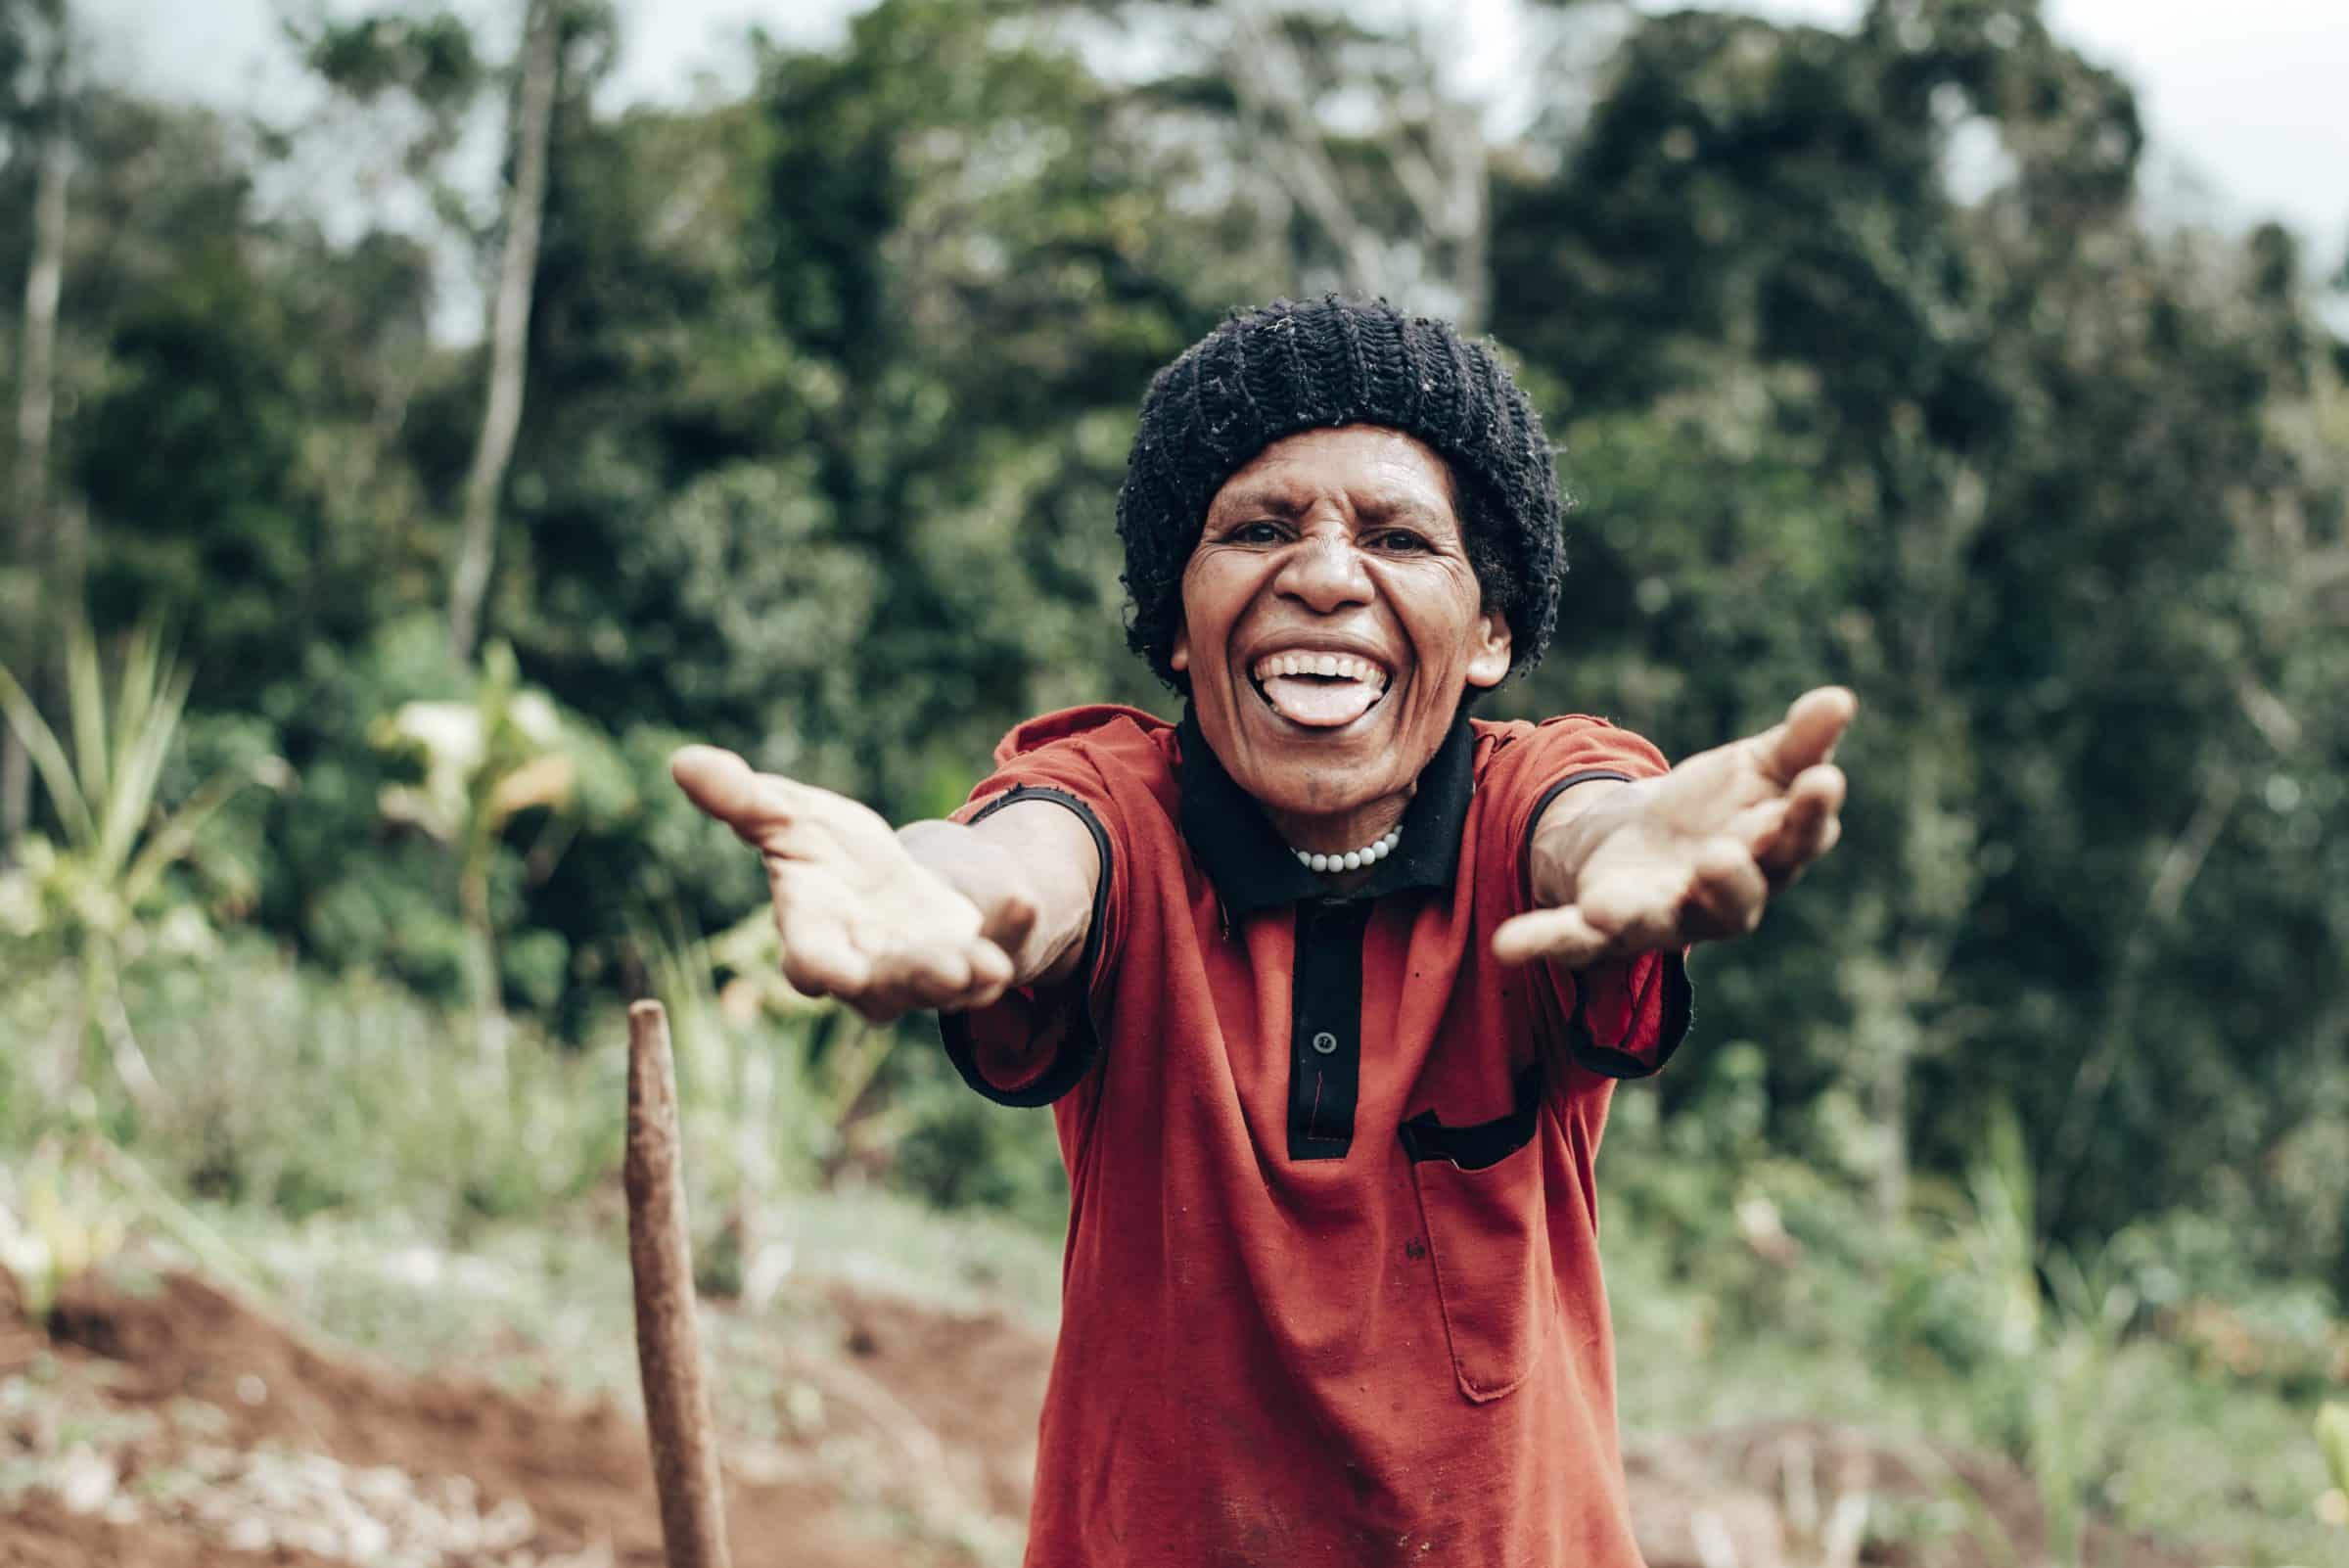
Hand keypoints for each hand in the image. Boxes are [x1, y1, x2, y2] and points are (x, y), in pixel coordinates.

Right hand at [669, 746, 1026, 1021]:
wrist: (899, 875)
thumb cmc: (829, 854)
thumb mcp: (790, 818)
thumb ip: (742, 800)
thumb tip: (680, 759)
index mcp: (816, 938)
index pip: (809, 964)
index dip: (817, 968)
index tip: (825, 970)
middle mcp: (868, 969)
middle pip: (882, 989)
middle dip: (910, 980)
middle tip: (941, 970)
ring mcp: (923, 973)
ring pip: (941, 989)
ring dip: (963, 979)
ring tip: (986, 966)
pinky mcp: (971, 959)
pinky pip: (995, 955)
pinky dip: (1009, 935)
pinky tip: (1022, 910)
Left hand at [1492, 687, 1853, 969]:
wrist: (1643, 836)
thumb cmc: (1718, 807)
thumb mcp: (1756, 768)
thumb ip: (1798, 742)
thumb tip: (1841, 698)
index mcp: (1767, 854)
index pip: (1796, 839)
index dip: (1809, 814)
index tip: (1821, 781)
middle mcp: (1720, 898)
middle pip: (1736, 898)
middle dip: (1730, 880)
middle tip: (1718, 856)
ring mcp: (1661, 916)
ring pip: (1655, 926)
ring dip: (1631, 918)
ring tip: (1606, 910)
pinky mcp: (1605, 927)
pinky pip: (1573, 940)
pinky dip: (1544, 941)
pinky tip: (1509, 943)